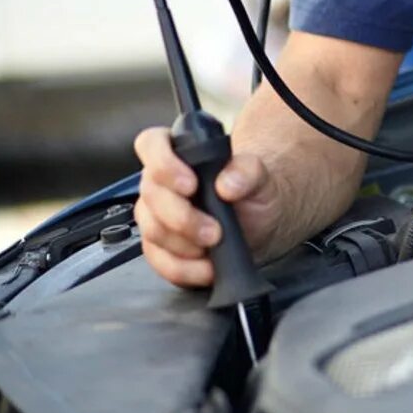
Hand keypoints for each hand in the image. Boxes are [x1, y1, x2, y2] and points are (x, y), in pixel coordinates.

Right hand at [132, 127, 279, 287]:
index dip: (163, 163)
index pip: (152, 144)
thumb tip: (227, 184)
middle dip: (182, 217)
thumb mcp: (260, 175)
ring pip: (153, 231)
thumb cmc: (253, 192)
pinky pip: (160, 261)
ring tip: (215, 246)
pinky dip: (184, 268)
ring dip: (185, 244)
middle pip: (151, 196)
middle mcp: (160, 184)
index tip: (189, 185)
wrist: (261, 222)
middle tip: (214, 230)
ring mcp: (156, 216)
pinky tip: (206, 268)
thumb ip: (247, 171)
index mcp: (178, 154)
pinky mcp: (160, 248)